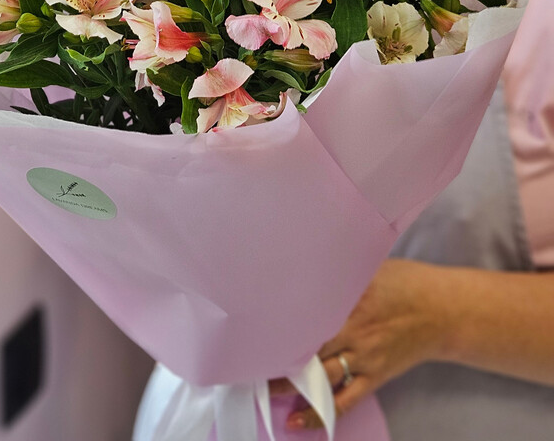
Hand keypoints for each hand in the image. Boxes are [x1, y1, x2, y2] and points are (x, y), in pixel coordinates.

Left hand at [269, 258, 449, 430]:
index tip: (253, 326)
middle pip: (308, 346)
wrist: (443, 310)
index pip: (307, 313)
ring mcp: (365, 358)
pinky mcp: (374, 377)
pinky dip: (319, 413)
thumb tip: (301, 268)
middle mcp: (354, 331)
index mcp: (351, 299)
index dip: (279, 322)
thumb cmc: (402, 281)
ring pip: (320, 376)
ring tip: (258, 386)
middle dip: (277, 354)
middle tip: (246, 358)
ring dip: (289, 384)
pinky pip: (344, 401)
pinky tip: (294, 420)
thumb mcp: (369, 268)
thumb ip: (337, 275)